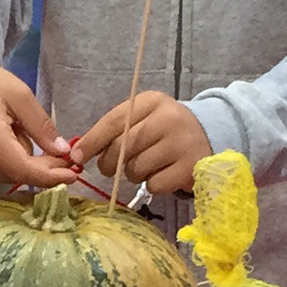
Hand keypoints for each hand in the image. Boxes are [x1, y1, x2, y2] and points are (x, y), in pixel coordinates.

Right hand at [0, 53, 80, 190]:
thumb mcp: (20, 95)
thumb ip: (41, 126)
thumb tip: (62, 151)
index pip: (23, 169)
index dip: (50, 176)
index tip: (73, 174)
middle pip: (18, 174)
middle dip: (40, 165)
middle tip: (56, 149)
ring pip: (9, 176)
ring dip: (21, 161)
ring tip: (13, 131)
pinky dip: (7, 162)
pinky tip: (4, 140)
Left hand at [75, 92, 210, 195]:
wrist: (209, 136)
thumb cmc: (165, 129)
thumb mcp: (143, 118)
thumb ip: (113, 131)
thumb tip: (77, 153)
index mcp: (152, 101)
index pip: (113, 122)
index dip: (92, 141)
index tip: (76, 156)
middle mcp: (168, 119)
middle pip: (122, 147)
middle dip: (108, 163)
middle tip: (109, 168)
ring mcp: (180, 144)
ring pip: (136, 169)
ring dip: (133, 174)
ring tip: (146, 166)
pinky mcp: (189, 168)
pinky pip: (154, 184)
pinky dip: (153, 184)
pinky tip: (163, 173)